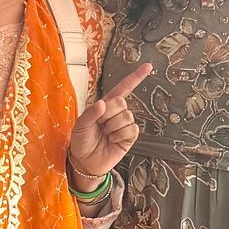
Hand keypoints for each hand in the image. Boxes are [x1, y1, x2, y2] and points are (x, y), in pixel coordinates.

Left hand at [67, 64, 151, 190]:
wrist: (85, 161)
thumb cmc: (81, 141)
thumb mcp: (80, 125)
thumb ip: (90, 113)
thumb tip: (103, 104)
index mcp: (105, 104)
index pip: (123, 88)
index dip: (135, 77)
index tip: (148, 67)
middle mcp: (116, 113)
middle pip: (121, 103)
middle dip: (108, 114)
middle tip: (99, 125)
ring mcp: (124, 125)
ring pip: (126, 117)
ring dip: (113, 127)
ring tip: (105, 134)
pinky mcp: (129, 137)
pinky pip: (131, 130)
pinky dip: (120, 135)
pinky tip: (113, 140)